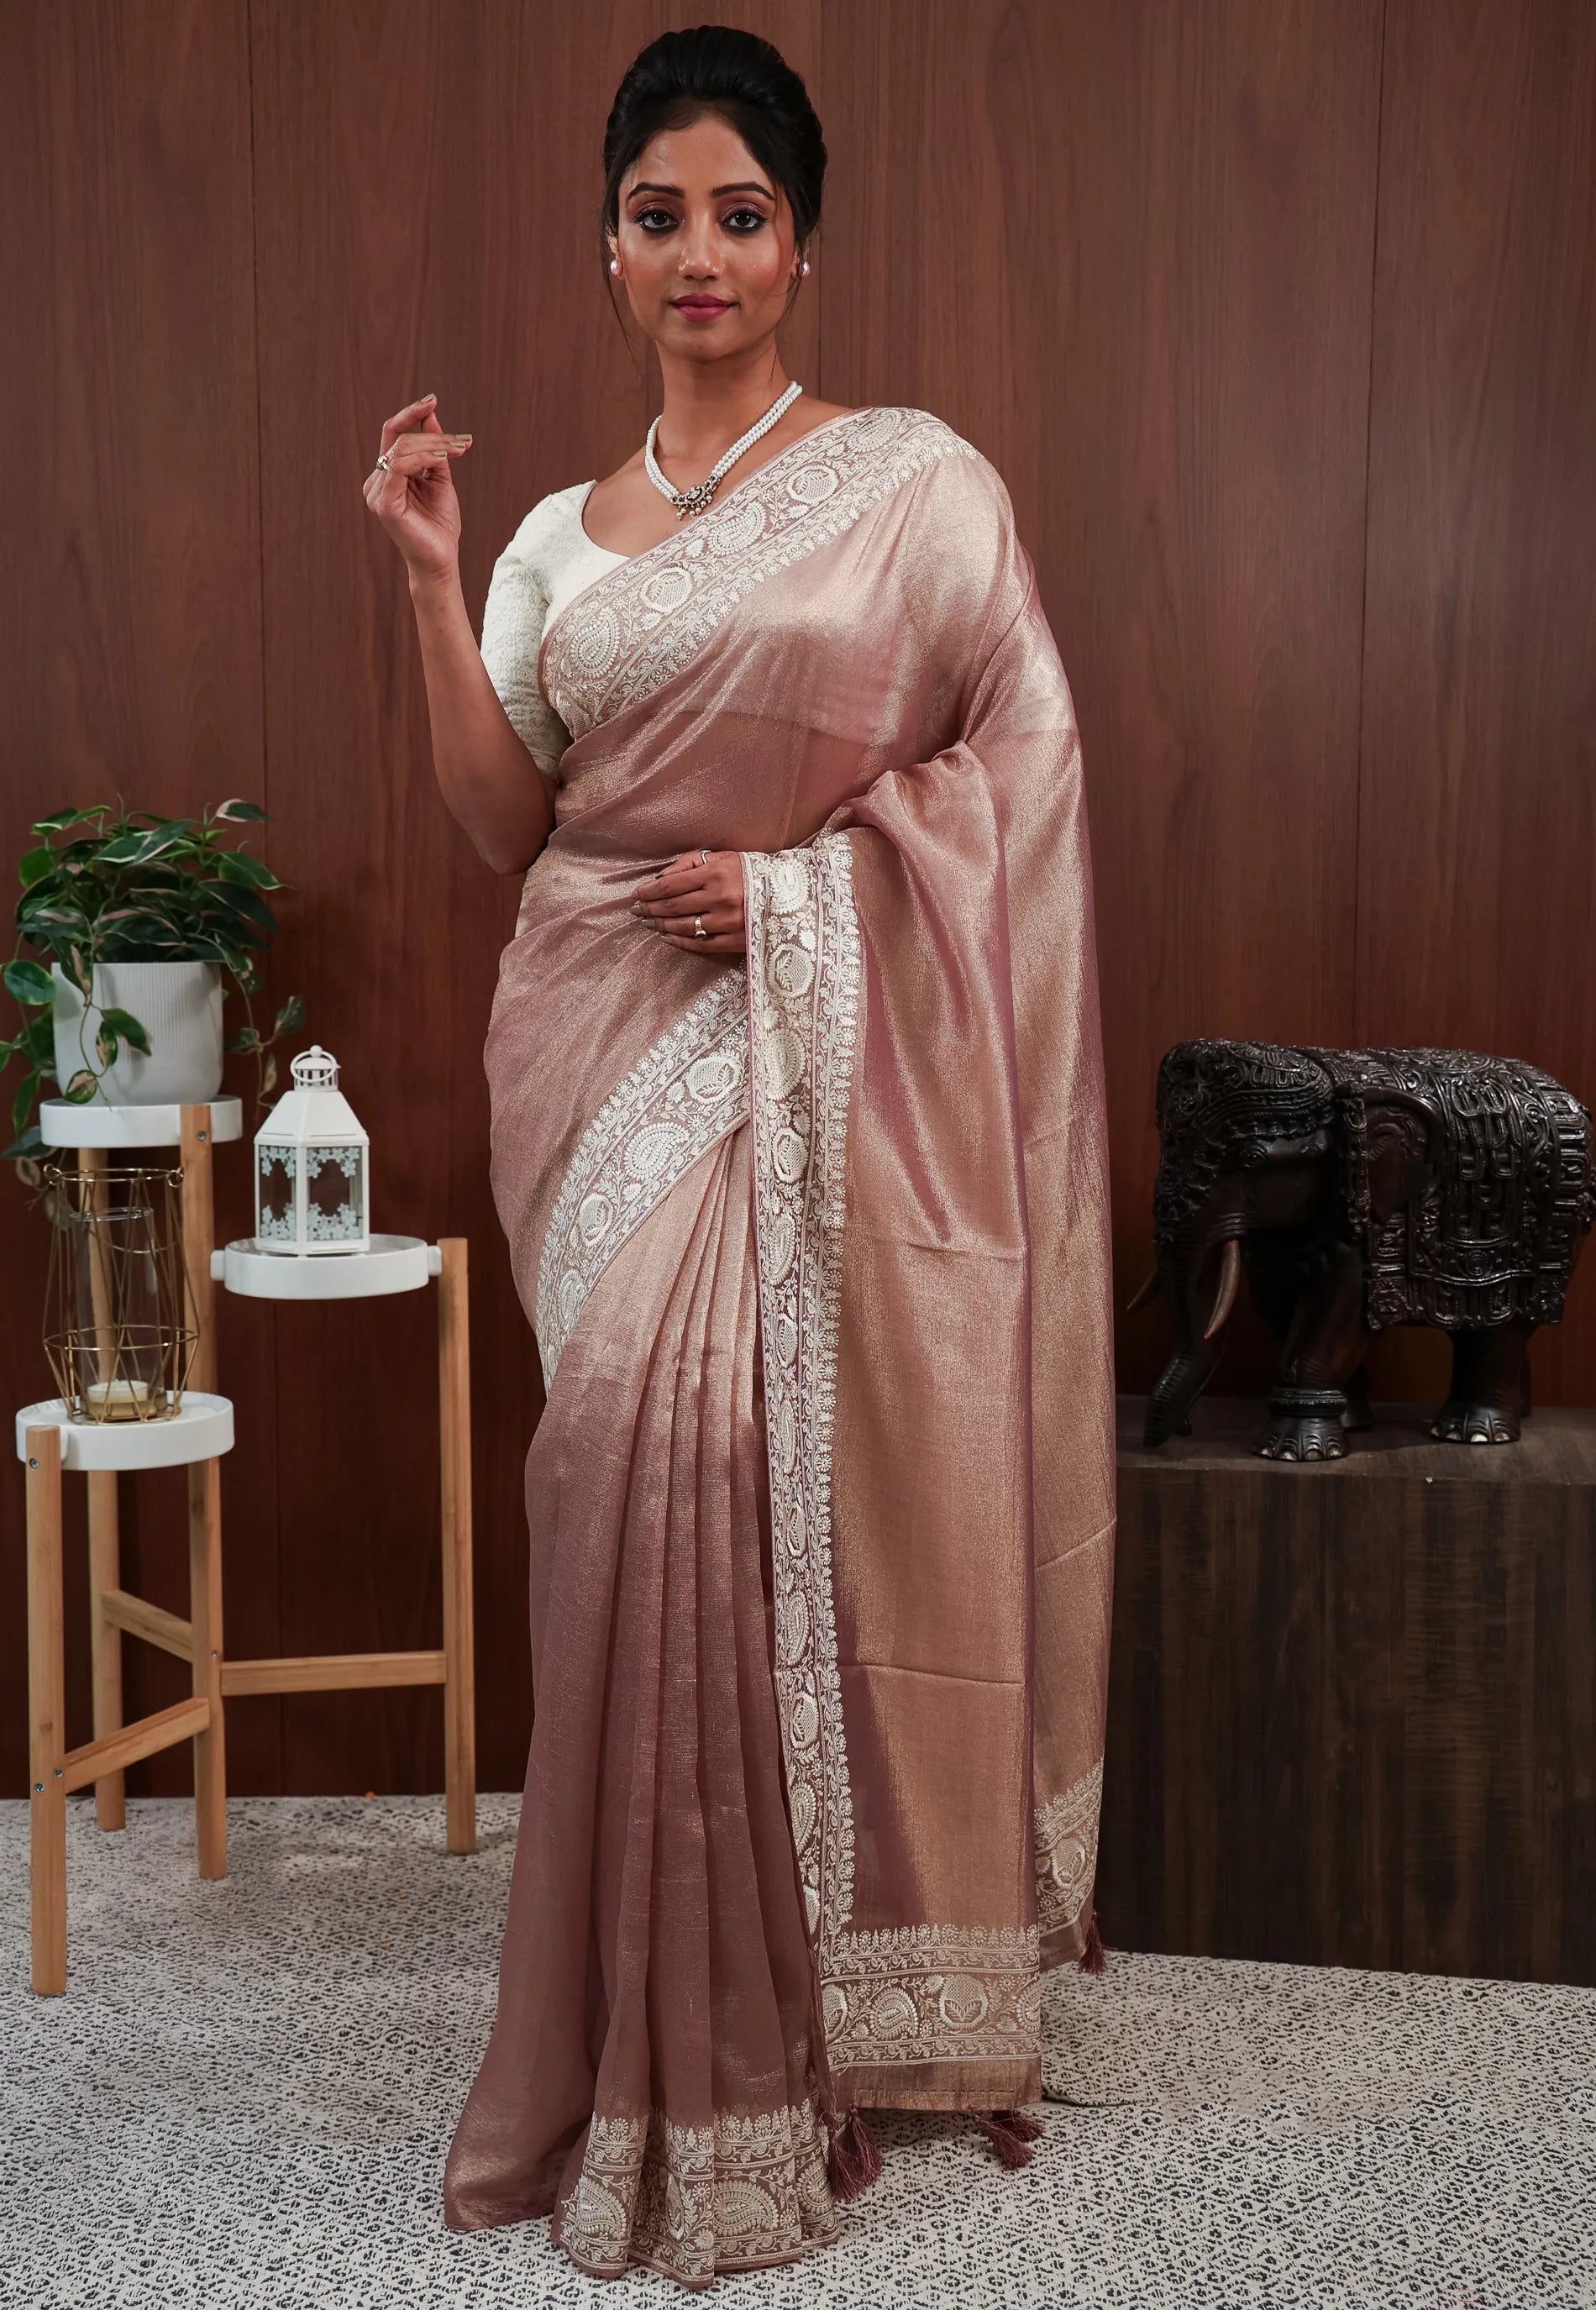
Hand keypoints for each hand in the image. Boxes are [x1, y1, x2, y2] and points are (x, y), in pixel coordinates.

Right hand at [362, 392, 472, 583]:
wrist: (442, 560)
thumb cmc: (440, 524)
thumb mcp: (440, 478)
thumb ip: (433, 448)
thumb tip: (430, 415)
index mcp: (387, 475)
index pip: (393, 434)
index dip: (411, 414)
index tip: (433, 400)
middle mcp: (376, 481)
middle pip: (399, 438)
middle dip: (433, 433)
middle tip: (462, 441)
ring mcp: (377, 492)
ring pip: (402, 449)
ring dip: (434, 445)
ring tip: (458, 451)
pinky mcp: (384, 503)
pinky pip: (400, 466)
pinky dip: (424, 457)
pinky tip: (444, 459)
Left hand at [632, 849, 745, 954]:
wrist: (792, 895)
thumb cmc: (755, 872)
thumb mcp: (726, 857)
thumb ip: (692, 862)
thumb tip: (662, 877)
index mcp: (717, 873)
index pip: (671, 885)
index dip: (649, 892)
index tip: (637, 894)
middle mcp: (720, 898)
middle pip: (674, 907)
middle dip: (650, 909)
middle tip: (636, 911)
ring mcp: (728, 923)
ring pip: (684, 927)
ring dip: (661, 925)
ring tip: (648, 923)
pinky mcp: (736, 941)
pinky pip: (701, 945)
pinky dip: (680, 942)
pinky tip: (667, 937)